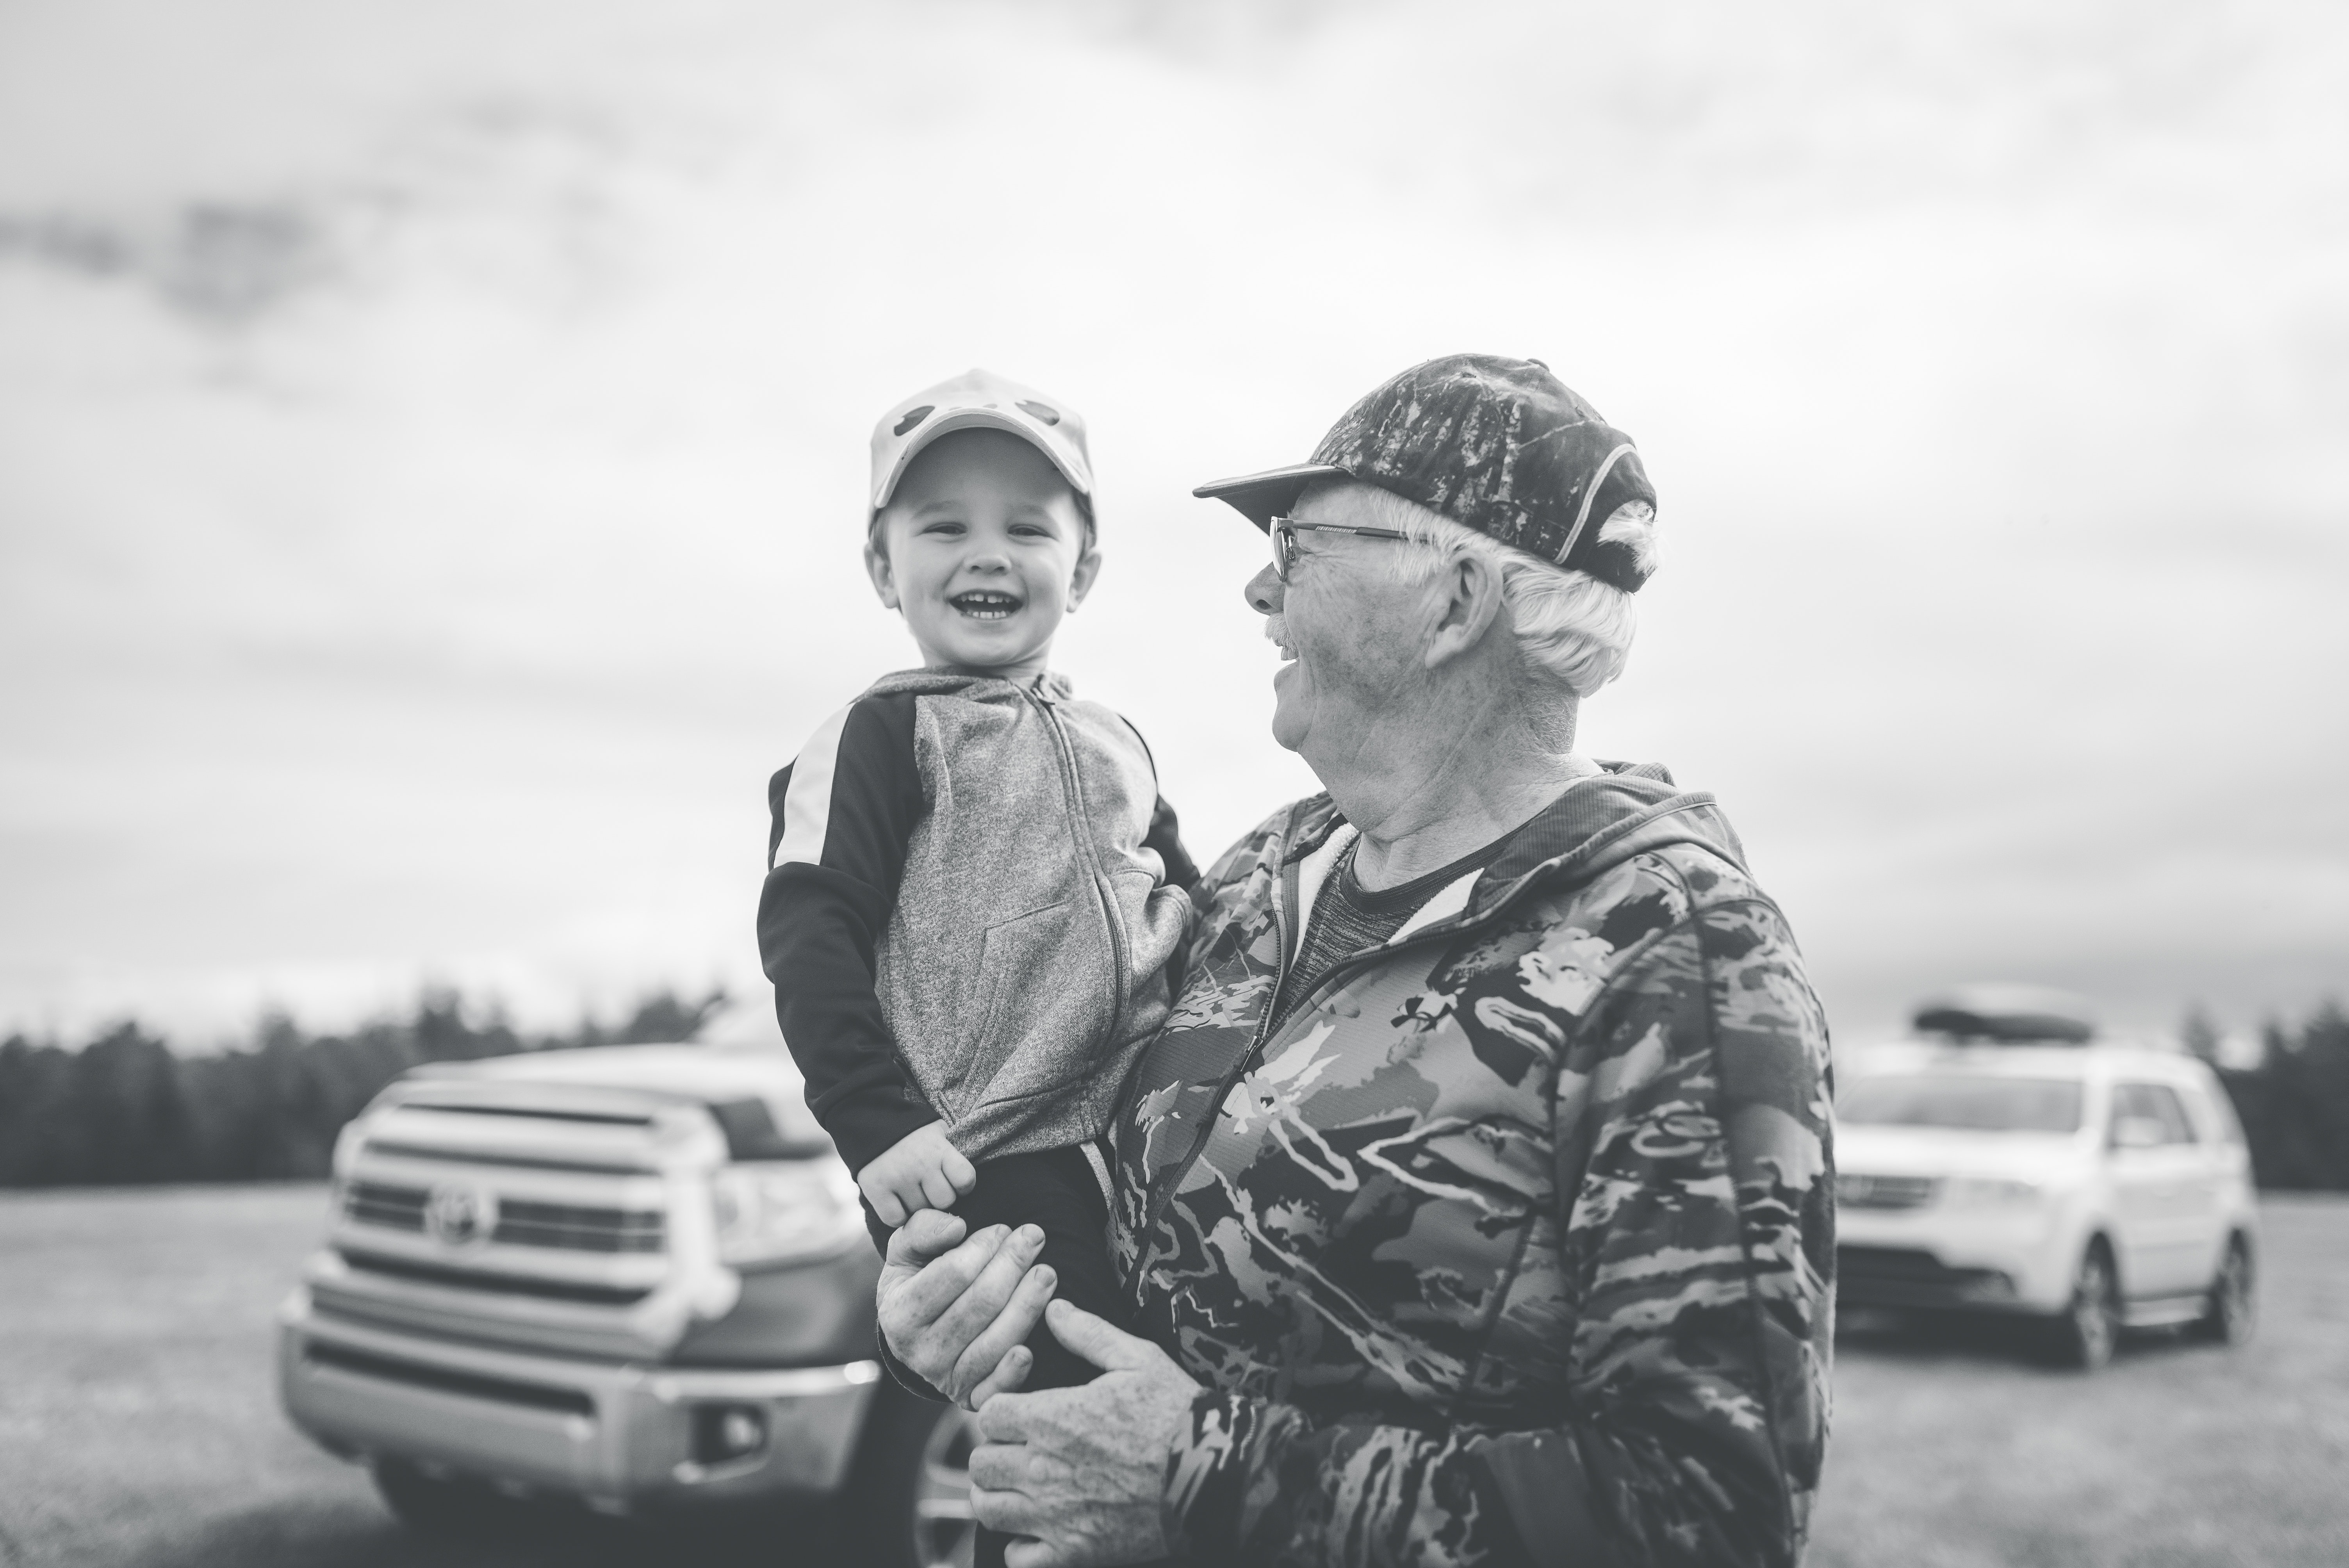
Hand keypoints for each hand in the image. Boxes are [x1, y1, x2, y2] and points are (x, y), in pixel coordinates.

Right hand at [857, 1121, 976, 1227]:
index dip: (963, 1186)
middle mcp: (920, 1163)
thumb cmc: (915, 1136)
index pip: (966, 1180)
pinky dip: (897, 1215)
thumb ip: (953, 1157)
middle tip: (929, 1188)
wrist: (873, 1125)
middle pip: (944, 1202)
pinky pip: (896, 1219)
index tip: (954, 1182)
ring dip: (918, 1207)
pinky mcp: (876, 1189)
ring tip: (912, 1190)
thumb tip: (966, 1187)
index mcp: (939, 1149)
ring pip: (920, 1213)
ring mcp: (897, 1177)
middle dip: (939, 1198)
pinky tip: (897, 1200)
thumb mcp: (940, 1135)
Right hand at [877, 1210, 1058, 1408]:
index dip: (984, 1246)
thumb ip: (924, 1230)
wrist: (918, 1333)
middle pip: (981, 1304)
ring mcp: (946, 1378)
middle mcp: (920, 1352)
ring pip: (996, 1341)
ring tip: (1047, 1272)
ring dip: (1028, 1304)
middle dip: (1013, 1265)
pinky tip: (1032, 1348)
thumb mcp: (907, 1250)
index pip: (953, 1273)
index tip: (1002, 1229)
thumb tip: (957, 1228)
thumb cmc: (917, 1281)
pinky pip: (996, 1387)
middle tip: (1035, 1236)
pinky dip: (1015, 1370)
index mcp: (899, 1314)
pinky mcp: (971, 1398)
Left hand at [970, 1299, 1200, 1567]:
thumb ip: (1089, 1334)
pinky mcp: (1073, 1552)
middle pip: (981, 1463)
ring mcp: (1054, 1515)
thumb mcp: (1138, 1358)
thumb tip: (1053, 1309)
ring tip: (1021, 1489)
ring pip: (989, 1509)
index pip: (989, 1415)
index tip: (1021, 1415)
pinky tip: (1038, 1531)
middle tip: (1021, 1451)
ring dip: (999, 1497)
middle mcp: (1042, 1467)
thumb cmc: (1176, 1413)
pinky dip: (1020, 1547)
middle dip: (995, 1454)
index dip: (1002, 1412)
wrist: (1214, 1475)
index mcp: (1051, 1417)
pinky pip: (1018, 1559)